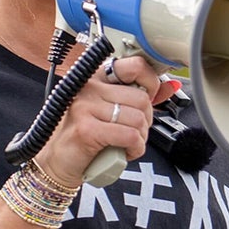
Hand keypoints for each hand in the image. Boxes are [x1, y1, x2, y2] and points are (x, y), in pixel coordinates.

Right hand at [34, 55, 173, 185]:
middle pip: (142, 98)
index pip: (136, 65)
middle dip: (146, 121)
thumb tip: (172, 86)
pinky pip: (129, 136)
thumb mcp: (112, 111)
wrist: (57, 162)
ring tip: (127, 144)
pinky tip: (124, 152)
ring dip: (140, 138)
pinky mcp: (87, 130)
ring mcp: (86, 107)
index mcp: (96, 77)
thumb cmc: (85, 136)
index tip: (149, 99)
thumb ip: (140, 97)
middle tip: (134, 132)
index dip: (151, 83)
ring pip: (138, 119)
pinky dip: (134, 149)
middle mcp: (89, 87)